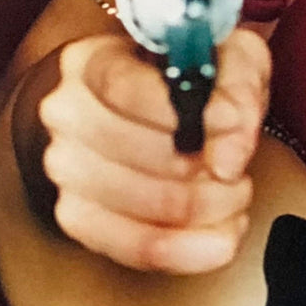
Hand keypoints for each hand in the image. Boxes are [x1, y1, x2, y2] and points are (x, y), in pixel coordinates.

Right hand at [14, 28, 270, 272]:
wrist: (128, 113)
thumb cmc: (178, 81)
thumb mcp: (219, 56)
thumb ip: (238, 86)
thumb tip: (229, 157)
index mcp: (88, 62)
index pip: (122, 87)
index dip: (183, 108)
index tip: (235, 120)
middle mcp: (64, 114)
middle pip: (136, 149)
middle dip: (208, 166)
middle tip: (241, 167)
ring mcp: (64, 169)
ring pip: (144, 202)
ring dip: (210, 206)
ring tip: (235, 195)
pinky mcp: (77, 218)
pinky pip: (136, 247)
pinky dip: (191, 250)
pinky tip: (223, 237)